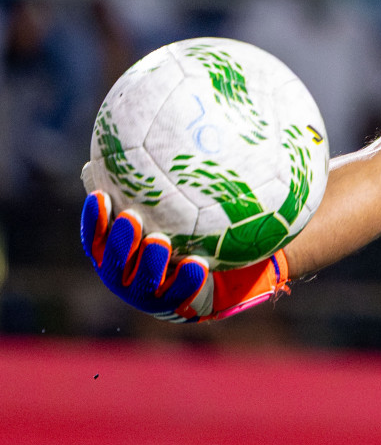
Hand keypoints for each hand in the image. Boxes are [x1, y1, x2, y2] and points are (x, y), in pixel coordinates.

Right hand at [81, 190, 289, 322]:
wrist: (222, 270)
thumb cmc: (187, 230)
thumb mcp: (172, 207)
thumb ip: (153, 184)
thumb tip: (141, 139)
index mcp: (117, 253)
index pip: (96, 236)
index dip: (94, 219)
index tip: (100, 196)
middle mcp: (127, 276)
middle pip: (114, 262)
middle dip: (120, 241)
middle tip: (131, 218)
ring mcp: (151, 294)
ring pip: (144, 282)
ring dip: (149, 262)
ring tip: (159, 241)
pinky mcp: (180, 305)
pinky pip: (182, 294)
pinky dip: (187, 281)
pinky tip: (197, 264)